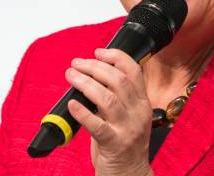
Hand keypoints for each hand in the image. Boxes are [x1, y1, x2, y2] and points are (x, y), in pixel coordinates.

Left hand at [65, 48, 153, 175]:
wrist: (130, 175)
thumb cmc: (124, 146)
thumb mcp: (127, 117)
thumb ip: (115, 99)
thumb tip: (90, 79)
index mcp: (142, 103)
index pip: (134, 70)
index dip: (115, 56)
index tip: (98, 51)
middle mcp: (138, 113)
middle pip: (118, 80)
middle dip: (94, 67)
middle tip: (76, 63)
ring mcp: (128, 129)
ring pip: (108, 98)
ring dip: (86, 83)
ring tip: (71, 76)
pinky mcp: (115, 144)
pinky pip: (97, 125)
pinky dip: (83, 112)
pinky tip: (72, 104)